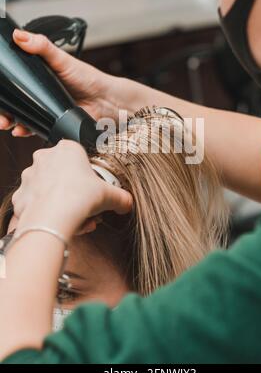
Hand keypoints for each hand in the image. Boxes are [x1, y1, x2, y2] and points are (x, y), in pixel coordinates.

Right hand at [0, 30, 131, 135]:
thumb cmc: (87, 78)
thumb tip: (19, 35)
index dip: (4, 90)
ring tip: (7, 124)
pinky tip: (21, 131)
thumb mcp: (62, 59)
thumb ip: (42, 47)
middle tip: (0, 116)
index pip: (14, 82)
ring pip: (22, 116)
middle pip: (14, 102)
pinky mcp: (52, 122)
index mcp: (38, 76)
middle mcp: (39, 93)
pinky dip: (26, 130)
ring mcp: (45, 108)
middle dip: (3, 111)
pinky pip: (35, 128)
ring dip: (11, 122)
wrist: (106, 101)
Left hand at [11, 140, 132, 238]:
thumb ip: (121, 198)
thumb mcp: (109, 195)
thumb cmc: (79, 198)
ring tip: (77, 220)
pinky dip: (48, 214)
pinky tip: (60, 223)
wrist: (53, 219)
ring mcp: (29, 176)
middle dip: (77, 192)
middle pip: (64, 174)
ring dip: (64, 203)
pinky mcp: (20, 196)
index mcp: (67, 149)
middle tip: (87, 207)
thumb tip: (127, 203)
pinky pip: (37, 205)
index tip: (94, 190)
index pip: (80, 158)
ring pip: (50, 190)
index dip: (90, 176)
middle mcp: (45, 157)